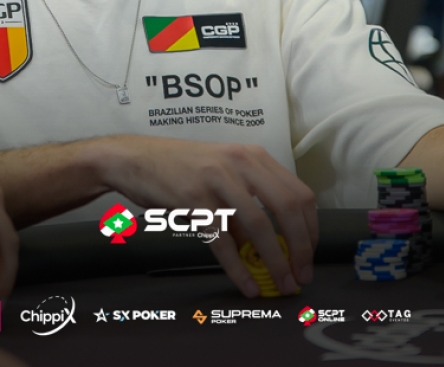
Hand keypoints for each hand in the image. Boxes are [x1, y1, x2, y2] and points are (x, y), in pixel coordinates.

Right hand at [100, 136, 317, 297]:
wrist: (134, 159)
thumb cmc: (179, 170)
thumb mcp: (222, 178)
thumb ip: (247, 208)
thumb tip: (272, 250)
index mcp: (254, 157)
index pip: (299, 193)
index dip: (310, 228)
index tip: (308, 255)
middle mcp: (241, 163)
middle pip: (288, 208)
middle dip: (301, 248)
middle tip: (302, 276)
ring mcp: (217, 179)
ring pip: (259, 225)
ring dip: (275, 262)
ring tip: (281, 286)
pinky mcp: (194, 198)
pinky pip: (223, 240)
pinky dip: (238, 268)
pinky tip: (246, 285)